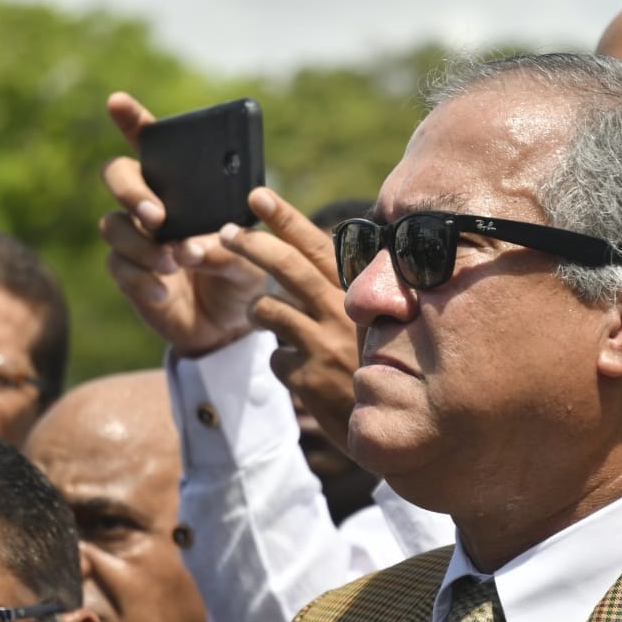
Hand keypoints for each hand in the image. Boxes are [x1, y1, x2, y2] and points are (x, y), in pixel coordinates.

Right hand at [99, 92, 266, 356]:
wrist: (231, 324)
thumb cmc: (243, 276)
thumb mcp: (249, 258)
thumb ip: (225, 248)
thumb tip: (188, 248)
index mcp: (184, 187)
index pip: (152, 144)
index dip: (133, 120)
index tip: (118, 102)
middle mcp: (153, 205)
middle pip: (118, 175)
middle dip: (131, 190)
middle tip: (157, 214)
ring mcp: (137, 239)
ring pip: (113, 225)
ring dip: (142, 244)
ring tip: (174, 264)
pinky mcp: (129, 273)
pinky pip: (119, 266)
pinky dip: (141, 278)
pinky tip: (162, 291)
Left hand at [219, 187, 358, 451]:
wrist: (396, 425)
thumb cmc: (383, 366)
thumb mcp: (377, 323)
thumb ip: (347, 292)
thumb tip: (309, 257)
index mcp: (361, 294)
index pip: (319, 245)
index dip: (286, 219)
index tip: (257, 195)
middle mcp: (344, 313)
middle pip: (286, 267)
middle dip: (250, 245)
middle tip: (225, 233)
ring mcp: (324, 346)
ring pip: (268, 310)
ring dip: (262, 313)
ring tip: (269, 320)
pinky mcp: (308, 378)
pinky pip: (276, 358)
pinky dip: (284, 363)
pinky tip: (303, 373)